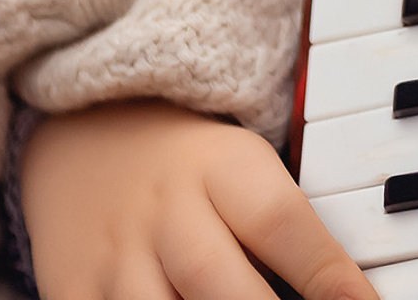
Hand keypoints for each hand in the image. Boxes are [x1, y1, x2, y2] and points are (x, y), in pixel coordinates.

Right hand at [21, 101, 378, 299]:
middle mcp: (168, 211)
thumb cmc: (196, 167)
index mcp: (224, 166)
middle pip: (216, 280)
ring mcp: (115, 257)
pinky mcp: (71, 289)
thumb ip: (286, 228)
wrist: (90, 133)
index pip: (281, 221)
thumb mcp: (247, 169)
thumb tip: (347, 292)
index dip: (327, 274)